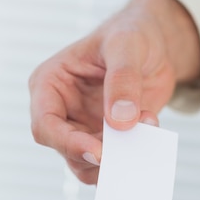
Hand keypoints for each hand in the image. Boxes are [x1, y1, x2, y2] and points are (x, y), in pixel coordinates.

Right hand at [29, 0, 199, 183]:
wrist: (155, 44)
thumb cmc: (131, 34)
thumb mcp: (127, 45)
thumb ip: (123, 80)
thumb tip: (120, 121)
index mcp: (49, 84)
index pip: (45, 124)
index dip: (67, 143)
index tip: (99, 152)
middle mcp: (61, 111)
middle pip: (66, 150)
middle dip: (98, 154)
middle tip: (129, 148)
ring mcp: (82, 128)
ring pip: (87, 164)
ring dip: (119, 157)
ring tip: (147, 125)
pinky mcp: (106, 139)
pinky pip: (114, 161)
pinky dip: (133, 155)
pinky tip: (151, 130)